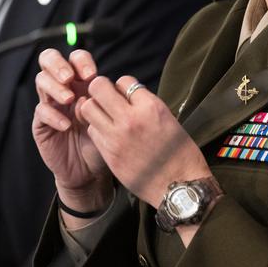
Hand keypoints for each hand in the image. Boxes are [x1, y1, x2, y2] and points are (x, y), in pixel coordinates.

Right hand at [32, 48, 110, 212]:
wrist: (91, 171)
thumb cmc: (105, 141)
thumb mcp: (111, 117)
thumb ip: (108, 100)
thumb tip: (110, 84)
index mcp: (81, 82)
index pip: (75, 58)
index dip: (81, 60)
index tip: (92, 73)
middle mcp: (63, 88)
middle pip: (49, 60)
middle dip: (58, 65)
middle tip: (70, 77)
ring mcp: (50, 104)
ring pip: (42, 81)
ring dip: (55, 87)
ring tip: (70, 99)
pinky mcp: (41, 124)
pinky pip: (42, 112)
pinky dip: (53, 115)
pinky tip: (66, 124)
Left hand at [77, 75, 210, 207]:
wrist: (179, 186)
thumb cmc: (179, 153)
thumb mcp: (168, 119)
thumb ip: (145, 105)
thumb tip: (128, 96)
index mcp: (151, 107)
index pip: (123, 81)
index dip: (122, 87)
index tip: (126, 96)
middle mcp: (131, 118)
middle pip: (98, 87)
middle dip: (100, 90)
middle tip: (105, 100)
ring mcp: (116, 136)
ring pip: (88, 108)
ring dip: (94, 109)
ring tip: (104, 117)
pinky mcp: (108, 153)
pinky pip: (92, 131)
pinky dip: (97, 129)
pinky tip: (107, 135)